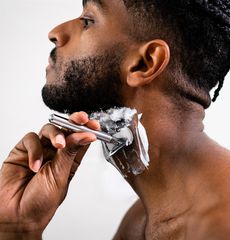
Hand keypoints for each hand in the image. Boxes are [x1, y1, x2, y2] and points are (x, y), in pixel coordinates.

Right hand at [0, 112, 99, 238]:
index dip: (88, 129)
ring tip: (58, 145)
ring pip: (50, 129)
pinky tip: (34, 165)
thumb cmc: (41, 202)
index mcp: (70, 160)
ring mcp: (40, 150)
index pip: (81, 139)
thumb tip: (87, 135)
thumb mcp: (61, 176)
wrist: (16, 216)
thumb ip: (71, 153)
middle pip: (67, 129)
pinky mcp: (23, 151)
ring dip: (56, 134)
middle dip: (75, 121)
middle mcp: (56, 153)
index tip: (95, 125)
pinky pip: (31, 139)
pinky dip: (34, 149)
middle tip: (81, 119)